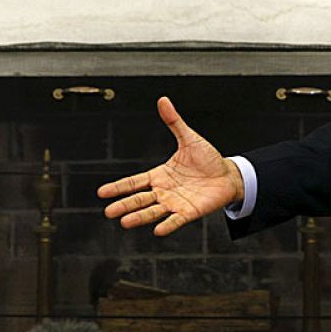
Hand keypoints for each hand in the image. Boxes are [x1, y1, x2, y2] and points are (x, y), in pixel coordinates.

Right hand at [98, 97, 243, 235]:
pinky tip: (157, 231)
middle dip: (124, 205)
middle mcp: (164, 191)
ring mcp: (175, 203)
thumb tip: (163, 100)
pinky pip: (176, 220)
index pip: (134, 182)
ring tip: (125, 222)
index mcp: (159, 175)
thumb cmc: (208, 159)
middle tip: (108, 212)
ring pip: (153, 211)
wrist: (228, 175)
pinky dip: (168, 225)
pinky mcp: (189, 212)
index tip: (102, 193)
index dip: (118, 187)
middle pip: (139, 199)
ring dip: (140, 217)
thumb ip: (174, 122)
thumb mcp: (189, 138)